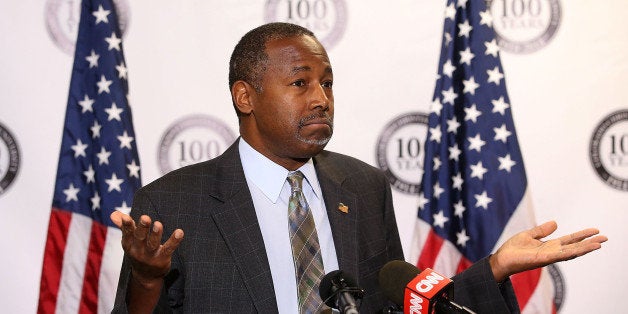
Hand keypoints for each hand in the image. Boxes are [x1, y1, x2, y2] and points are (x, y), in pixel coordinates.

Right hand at [110, 211, 183, 287]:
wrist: (146, 276)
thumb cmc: (138, 252)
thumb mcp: (129, 241)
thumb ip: (124, 226)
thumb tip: (114, 213)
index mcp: (129, 244)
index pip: (128, 234)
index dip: (127, 226)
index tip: (127, 217)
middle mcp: (138, 250)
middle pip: (140, 238)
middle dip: (142, 228)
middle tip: (145, 217)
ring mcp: (150, 256)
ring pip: (153, 244)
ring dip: (156, 234)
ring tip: (158, 224)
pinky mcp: (162, 259)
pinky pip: (168, 249)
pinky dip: (174, 241)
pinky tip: (179, 232)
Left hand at [489, 220, 606, 281]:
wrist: (502, 258)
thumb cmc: (513, 249)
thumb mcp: (529, 235)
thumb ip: (542, 230)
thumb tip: (556, 223)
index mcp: (550, 246)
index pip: (570, 240)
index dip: (582, 236)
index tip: (595, 231)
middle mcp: (552, 252)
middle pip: (575, 246)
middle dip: (590, 243)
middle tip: (605, 238)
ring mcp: (550, 256)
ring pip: (572, 252)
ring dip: (585, 248)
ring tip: (600, 243)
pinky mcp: (544, 258)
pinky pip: (561, 255)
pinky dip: (573, 252)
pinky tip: (581, 249)